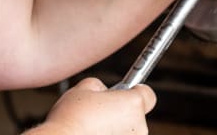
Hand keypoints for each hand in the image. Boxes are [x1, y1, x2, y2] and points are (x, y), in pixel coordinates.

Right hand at [25, 77, 154, 134]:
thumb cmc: (69, 120)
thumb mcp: (84, 89)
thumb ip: (100, 86)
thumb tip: (103, 91)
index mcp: (133, 104)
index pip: (148, 95)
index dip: (135, 93)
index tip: (125, 94)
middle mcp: (139, 127)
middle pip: (134, 116)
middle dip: (120, 114)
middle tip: (98, 114)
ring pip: (125, 133)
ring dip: (113, 131)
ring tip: (90, 130)